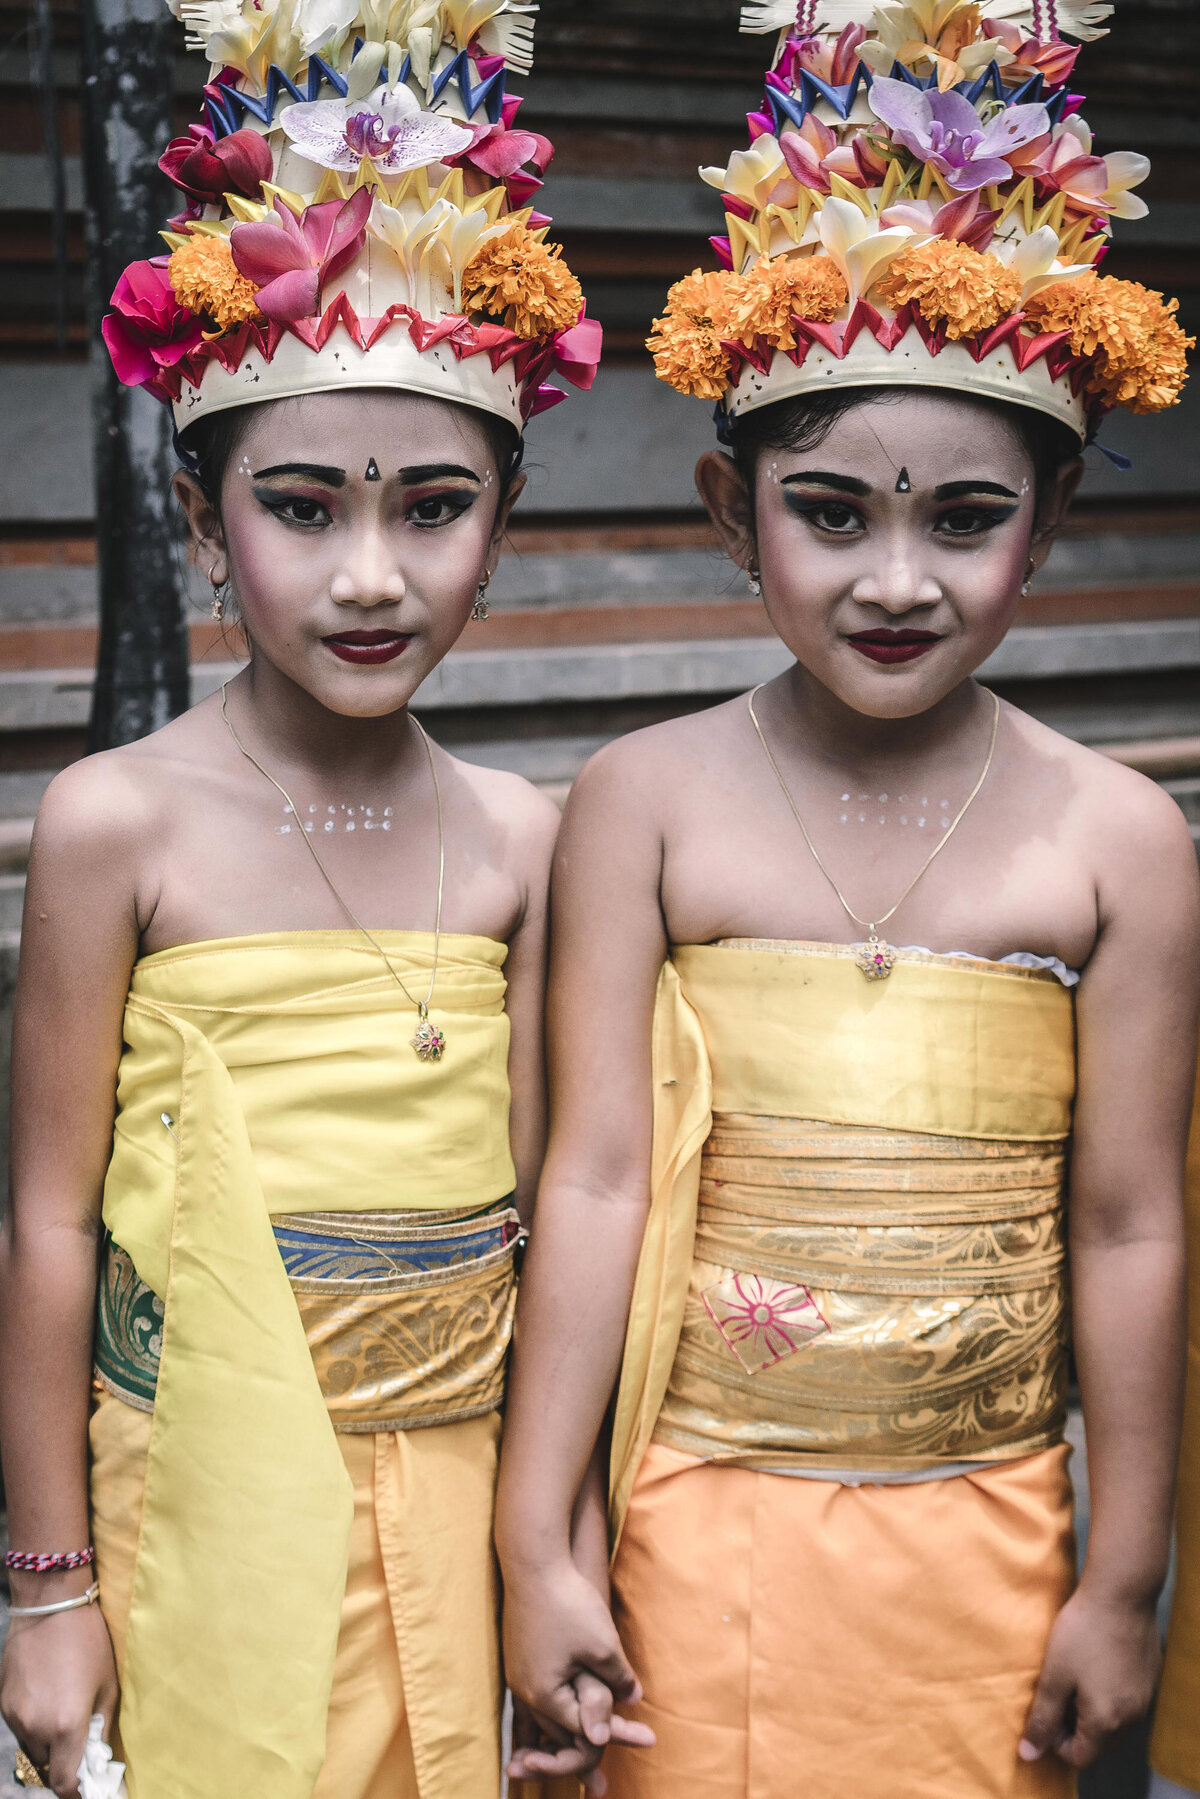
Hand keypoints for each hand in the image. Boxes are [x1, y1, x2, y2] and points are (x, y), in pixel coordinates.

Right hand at [1, 1607, 118, 1796]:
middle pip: (48, 1766)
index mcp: (66, 1725)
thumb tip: (100, 1754)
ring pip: (32, 1747)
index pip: (65, 1783)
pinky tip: (48, 1698)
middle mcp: (36, 1727)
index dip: (76, 1792)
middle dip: (64, 1762)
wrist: (49, 1605)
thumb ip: (103, 1726)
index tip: (87, 1789)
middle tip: (80, 1745)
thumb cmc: (88, 1641)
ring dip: (48, 1743)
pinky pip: (20, 1727)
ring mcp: (15, 1716)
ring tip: (64, 1713)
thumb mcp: (107, 1684)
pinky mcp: (3, 1703)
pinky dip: (34, 1724)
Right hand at [502, 1559, 654, 1787]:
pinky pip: (538, 1693)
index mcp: (543, 1694)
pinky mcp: (519, 1655)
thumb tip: (633, 1701)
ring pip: (546, 1712)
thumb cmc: (567, 1603)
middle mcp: (525, 1690)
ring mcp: (518, 1672)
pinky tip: (568, 1697)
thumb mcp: (601, 1645)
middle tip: (609, 1770)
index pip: (580, 1731)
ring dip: (570, 1722)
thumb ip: (616, 1679)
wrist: (533, 1561)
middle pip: (559, 1729)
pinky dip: (554, 1704)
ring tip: (590, 1736)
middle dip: (587, 1739)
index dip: (614, 1735)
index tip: (645, 1741)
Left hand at [1019, 1586, 1160, 1768]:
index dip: (1054, 1741)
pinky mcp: (1148, 1679)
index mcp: (1106, 1721)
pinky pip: (1125, 1702)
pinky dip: (1107, 1694)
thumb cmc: (1083, 1632)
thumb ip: (1042, 1717)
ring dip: (1090, 1710)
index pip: (1079, 1757)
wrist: (1121, 1594)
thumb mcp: (1055, 1674)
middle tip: (1055, 1691)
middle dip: (1072, 1726)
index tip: (1043, 1711)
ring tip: (1072, 1675)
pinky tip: (1093, 1664)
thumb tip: (1029, 1754)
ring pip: (1112, 1722)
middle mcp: (1131, 1718)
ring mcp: (1144, 1699)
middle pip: (1098, 1742)